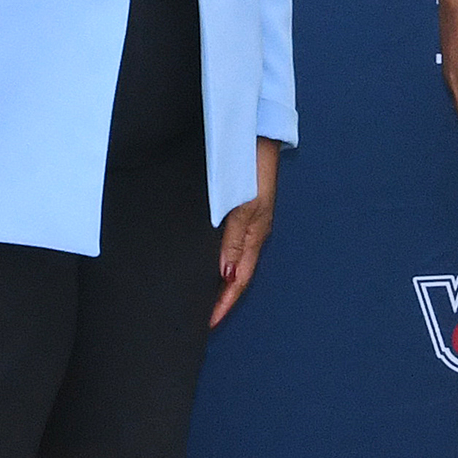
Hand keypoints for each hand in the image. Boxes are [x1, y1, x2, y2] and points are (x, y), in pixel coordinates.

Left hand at [213, 139, 281, 327]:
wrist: (257, 132)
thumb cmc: (254, 166)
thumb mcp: (244, 206)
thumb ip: (234, 240)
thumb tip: (225, 275)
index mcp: (255, 236)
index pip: (238, 281)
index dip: (224, 304)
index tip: (207, 325)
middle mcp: (251, 233)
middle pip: (236, 276)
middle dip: (221, 298)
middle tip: (200, 318)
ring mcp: (246, 221)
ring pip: (231, 261)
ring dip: (218, 281)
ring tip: (201, 298)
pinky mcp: (238, 209)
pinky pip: (228, 244)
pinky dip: (218, 260)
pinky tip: (207, 262)